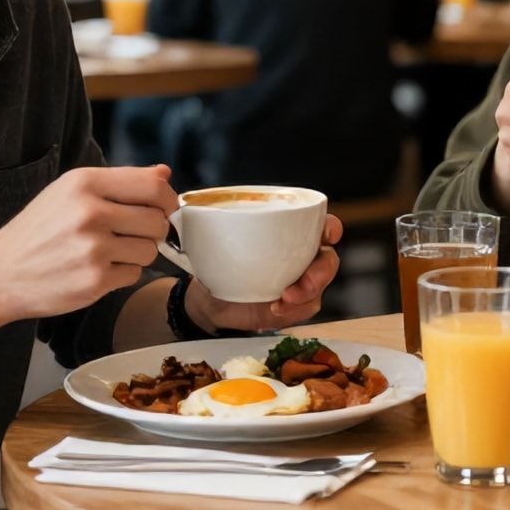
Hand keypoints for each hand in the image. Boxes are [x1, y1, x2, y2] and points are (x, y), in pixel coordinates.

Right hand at [0, 164, 179, 321]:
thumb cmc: (37, 231)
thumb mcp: (69, 192)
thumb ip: (120, 181)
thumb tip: (164, 173)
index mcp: (83, 183)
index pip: (152, 186)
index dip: (166, 199)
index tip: (164, 208)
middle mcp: (89, 212)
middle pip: (157, 220)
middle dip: (151, 230)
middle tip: (129, 234)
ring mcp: (92, 248)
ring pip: (150, 250)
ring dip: (137, 254)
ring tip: (108, 252)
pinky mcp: (94, 280)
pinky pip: (134, 274)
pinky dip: (121, 274)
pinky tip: (96, 269)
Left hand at [185, 215, 345, 331]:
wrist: (208, 301)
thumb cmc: (216, 262)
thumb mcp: (213, 240)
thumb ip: (207, 222)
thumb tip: (178, 198)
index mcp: (291, 233)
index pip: (321, 225)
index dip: (330, 228)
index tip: (327, 235)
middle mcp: (302, 256)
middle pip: (328, 260)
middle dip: (321, 273)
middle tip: (300, 285)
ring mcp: (300, 282)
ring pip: (319, 288)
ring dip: (305, 295)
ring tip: (282, 301)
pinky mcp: (294, 306)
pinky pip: (305, 309)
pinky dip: (293, 311)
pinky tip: (275, 309)